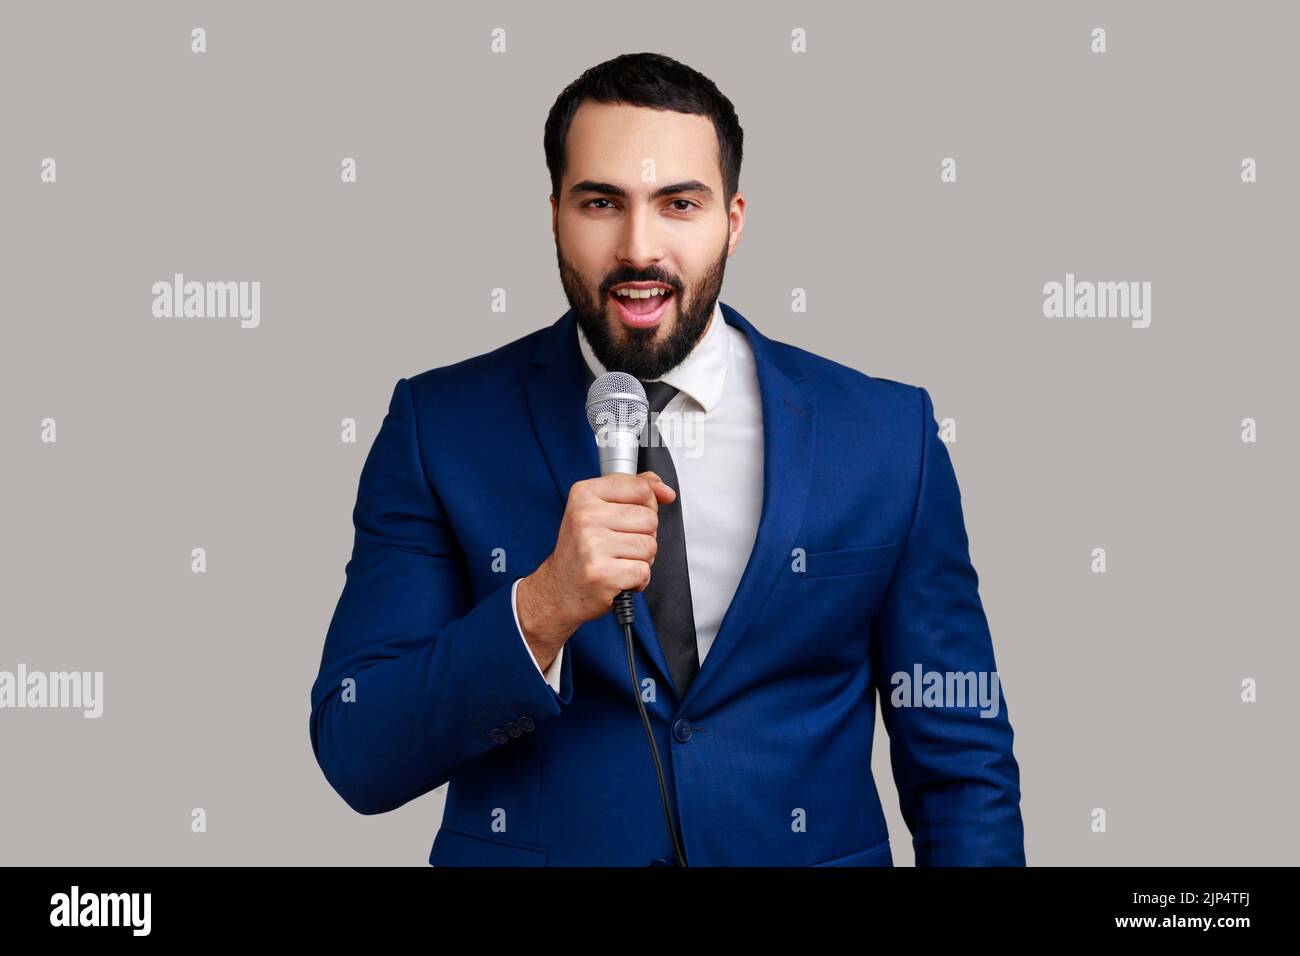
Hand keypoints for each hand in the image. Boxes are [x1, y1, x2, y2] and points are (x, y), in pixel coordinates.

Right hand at [516, 471, 675, 660]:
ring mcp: (592, 545)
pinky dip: (637, 579)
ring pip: (650, 546)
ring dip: (641, 559)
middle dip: (643, 535)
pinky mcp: (602, 574)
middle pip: (650, 518)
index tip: (632, 517)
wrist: (559, 589)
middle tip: (618, 545)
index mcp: (584, 494)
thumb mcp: (600, 509)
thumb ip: (634, 491)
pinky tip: (617, 577)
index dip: (648, 505)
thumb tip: (666, 491)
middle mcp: (585, 517)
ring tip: (617, 561)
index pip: (641, 488)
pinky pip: (644, 571)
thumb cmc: (583, 549)